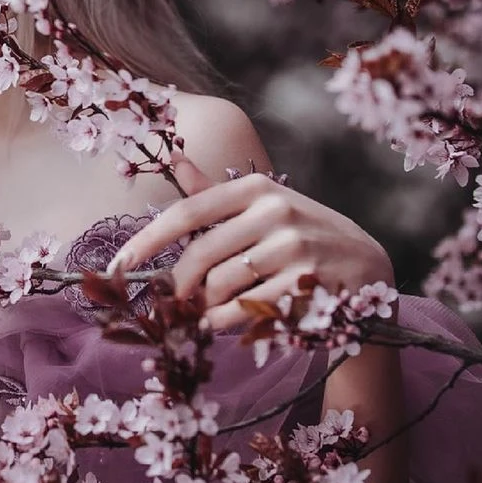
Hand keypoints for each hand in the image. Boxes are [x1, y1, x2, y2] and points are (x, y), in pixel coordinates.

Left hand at [107, 156, 393, 331]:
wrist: (366, 267)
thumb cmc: (301, 236)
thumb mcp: (262, 207)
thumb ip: (214, 193)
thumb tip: (173, 157)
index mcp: (256, 188)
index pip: (187, 211)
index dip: (146, 240)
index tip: (115, 265)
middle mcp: (276, 210)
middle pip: (200, 256)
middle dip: (176, 288)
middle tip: (167, 306)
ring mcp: (295, 246)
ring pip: (221, 286)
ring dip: (204, 308)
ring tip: (205, 314)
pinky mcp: (307, 282)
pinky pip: (245, 310)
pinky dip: (225, 322)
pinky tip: (223, 325)